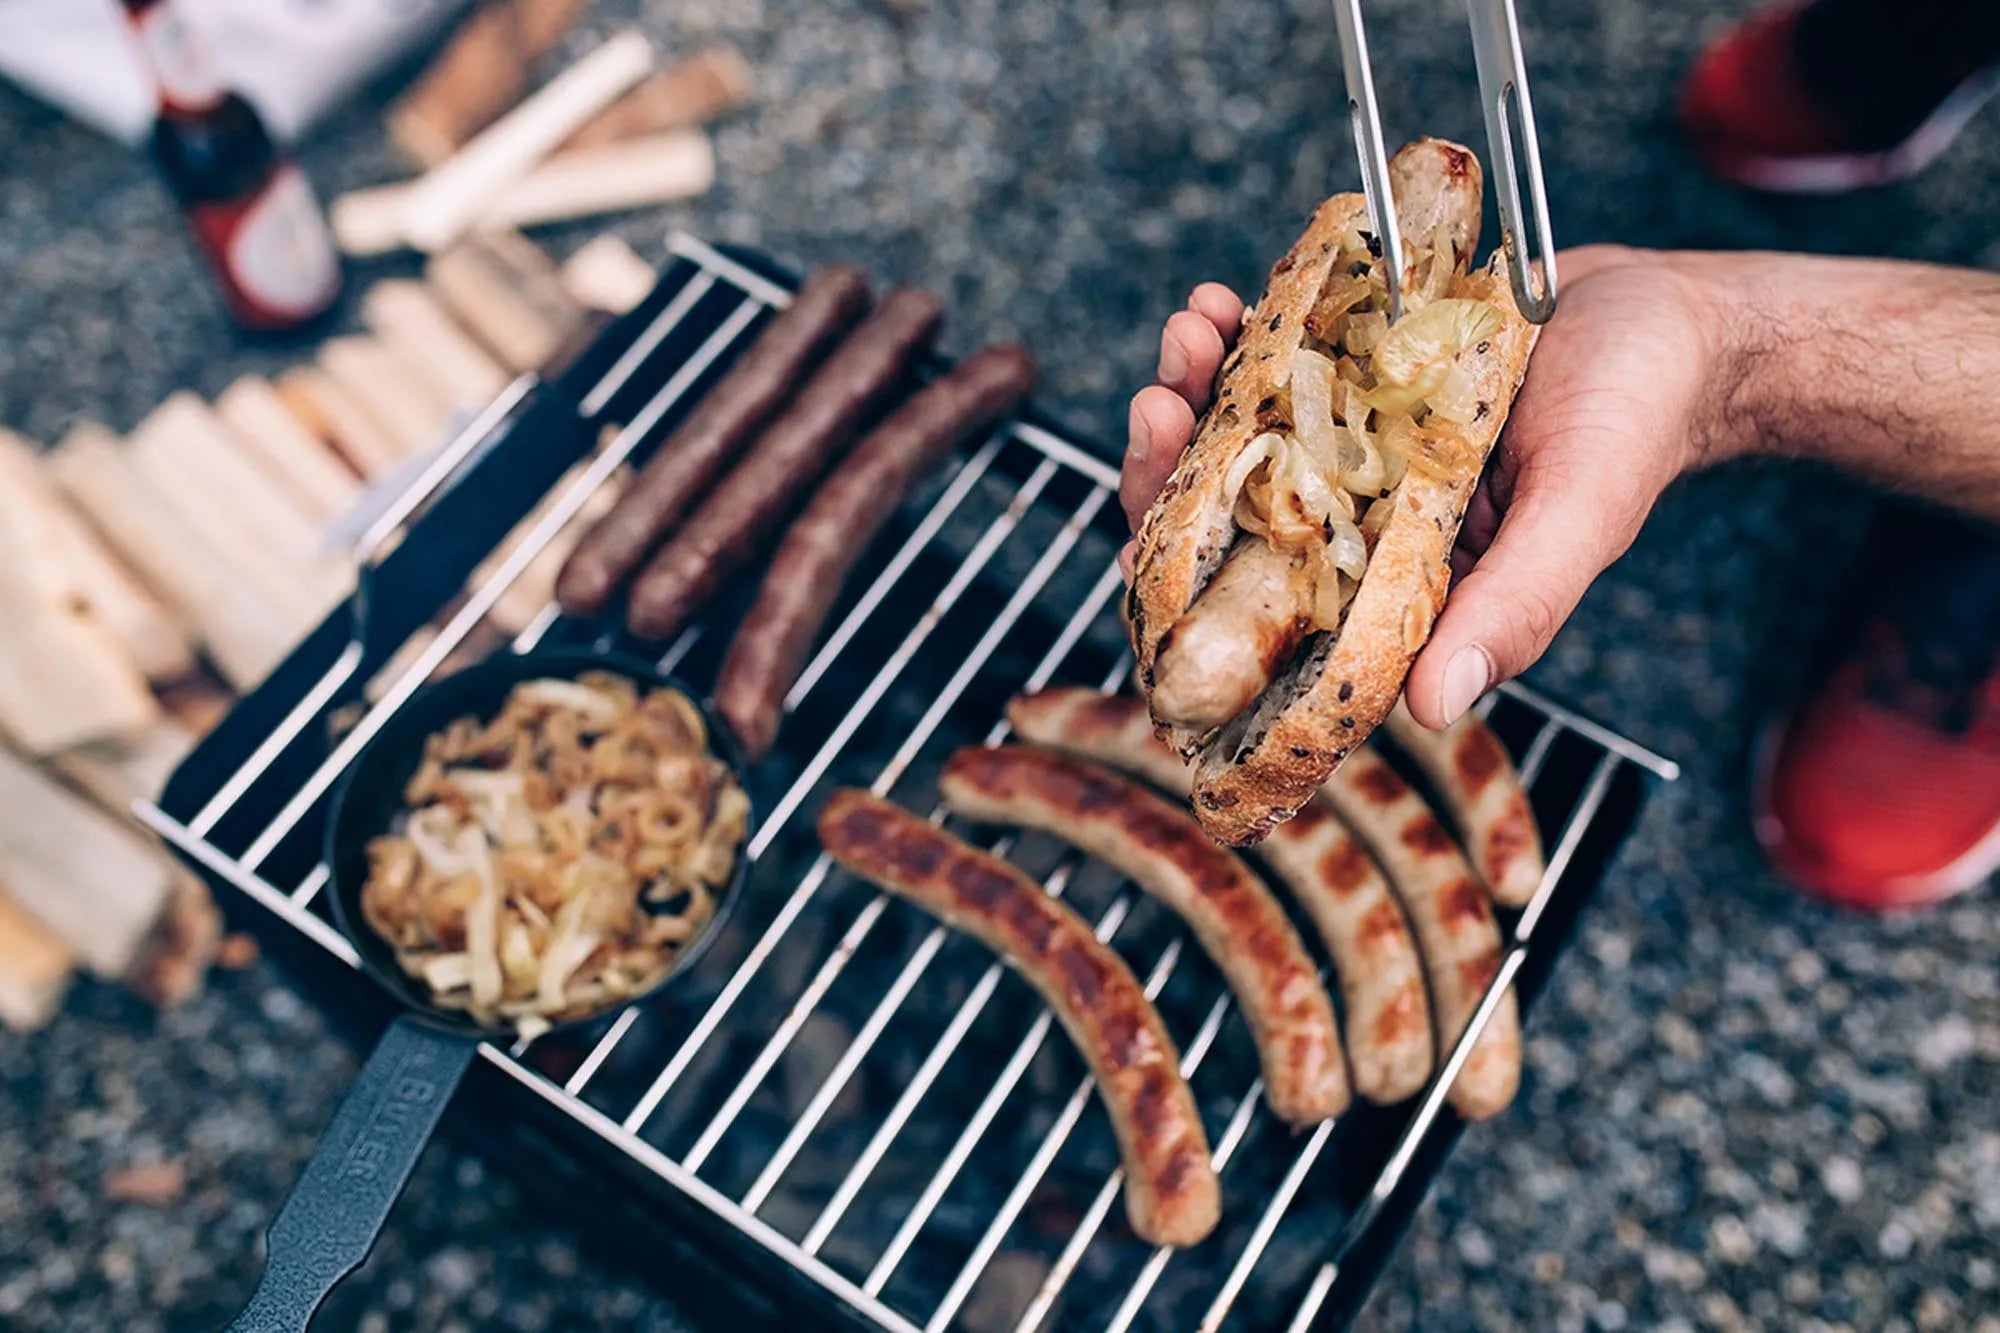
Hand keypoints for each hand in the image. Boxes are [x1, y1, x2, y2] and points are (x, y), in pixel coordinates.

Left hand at [1120, 246, 1734, 728]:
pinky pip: (1272, 366)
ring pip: (1236, 440)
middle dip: (1171, 470)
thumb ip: (1511, 608)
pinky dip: (1239, 336)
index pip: (1271, 616)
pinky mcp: (1353, 375)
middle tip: (1159, 405)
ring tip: (1192, 332)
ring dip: (1195, 391)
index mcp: (1396, 587)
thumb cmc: (1636, 421)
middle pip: (1228, 523)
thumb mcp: (1579, 516)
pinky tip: (1223, 304)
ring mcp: (1348, 448)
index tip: (1146, 534)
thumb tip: (1428, 709)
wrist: (1667, 314)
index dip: (1192, 585)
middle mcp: (1358, 526)